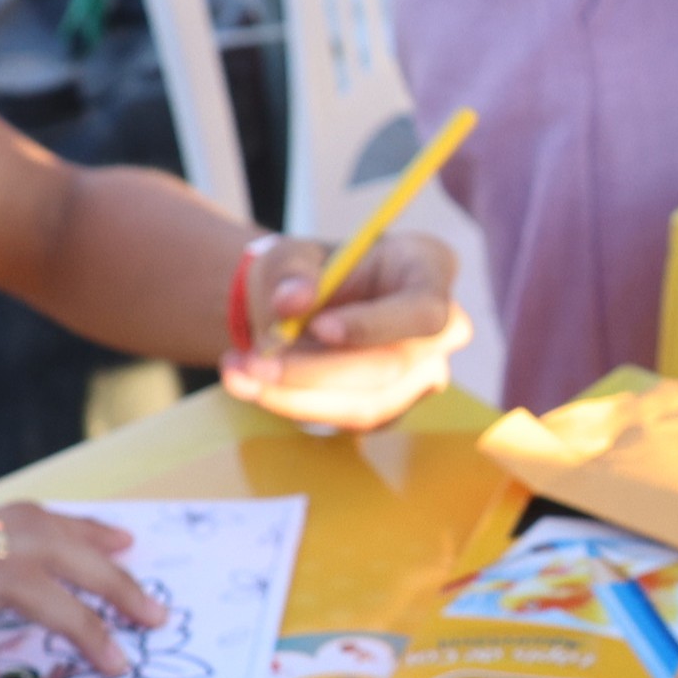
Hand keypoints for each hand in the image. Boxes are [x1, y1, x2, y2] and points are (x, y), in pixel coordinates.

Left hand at [219, 227, 471, 433]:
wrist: (295, 307)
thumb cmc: (308, 271)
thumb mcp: (290, 255)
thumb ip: (290, 272)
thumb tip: (293, 302)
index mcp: (429, 269)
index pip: (424, 311)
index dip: (375, 325)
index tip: (318, 327)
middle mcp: (439, 330)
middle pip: (391, 366)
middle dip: (317, 370)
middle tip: (255, 361)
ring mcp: (420, 376)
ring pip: (369, 404)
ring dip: (297, 396)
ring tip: (239, 373)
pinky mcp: (390, 409)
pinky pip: (346, 421)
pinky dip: (292, 405)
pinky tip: (248, 383)